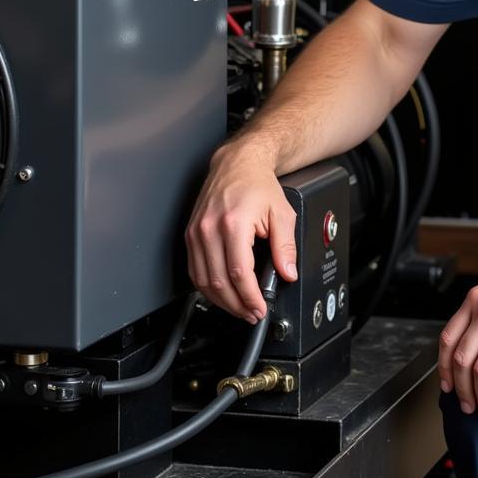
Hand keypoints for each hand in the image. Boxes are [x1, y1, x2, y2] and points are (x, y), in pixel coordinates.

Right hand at [185, 140, 298, 321]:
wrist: (238, 163)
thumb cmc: (258, 184)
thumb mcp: (282, 213)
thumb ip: (285, 246)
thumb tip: (287, 272)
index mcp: (233, 224)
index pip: (239, 273)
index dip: (250, 297)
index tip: (259, 308)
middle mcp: (209, 229)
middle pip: (219, 282)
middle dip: (236, 305)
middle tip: (251, 313)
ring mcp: (196, 232)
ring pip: (203, 281)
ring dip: (221, 301)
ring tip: (239, 308)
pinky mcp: (191, 234)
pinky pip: (195, 270)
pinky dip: (207, 287)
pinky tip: (221, 292)